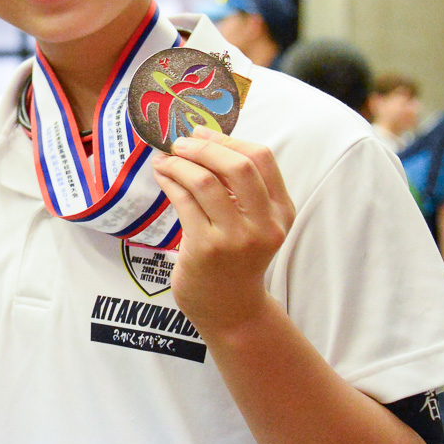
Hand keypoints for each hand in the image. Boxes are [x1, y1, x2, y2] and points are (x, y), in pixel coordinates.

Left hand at [150, 126, 294, 338]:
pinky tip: (162, 176)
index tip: (201, 133)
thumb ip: (238, 187)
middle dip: (203, 147)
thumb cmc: (236, 258)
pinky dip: (170, 181)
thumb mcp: (253, 223)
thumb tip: (201, 138)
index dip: (227, 140)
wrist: (231, 310)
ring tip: (165, 160)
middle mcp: (265, 224)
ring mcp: (236, 238)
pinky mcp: (206, 249)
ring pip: (206, 181)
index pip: (262, 158)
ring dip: (179, 163)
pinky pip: (184, 201)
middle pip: (238, 165)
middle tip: (179, 143)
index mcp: (281, 211)